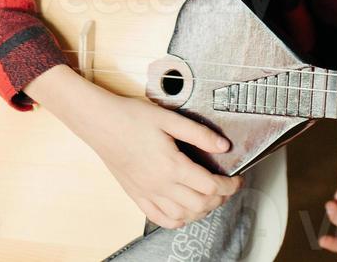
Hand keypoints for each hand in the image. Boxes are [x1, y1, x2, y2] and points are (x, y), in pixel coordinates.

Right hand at [84, 93, 244, 228]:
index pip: (210, 186)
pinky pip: (161, 218)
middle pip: (200, 205)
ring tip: (209, 197)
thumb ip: (198, 133)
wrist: (100, 123)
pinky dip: (177, 220)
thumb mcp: (168, 118)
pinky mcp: (136, 195)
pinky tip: (183, 211)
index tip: (236, 179)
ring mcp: (147, 193)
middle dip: (220, 199)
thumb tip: (223, 146)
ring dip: (201, 211)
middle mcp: (160, 185)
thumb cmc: (131, 117)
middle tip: (226, 187)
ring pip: (182, 216)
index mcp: (172, 166)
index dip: (229, 186)